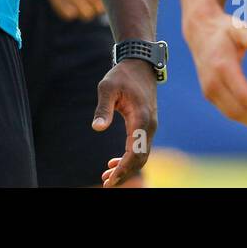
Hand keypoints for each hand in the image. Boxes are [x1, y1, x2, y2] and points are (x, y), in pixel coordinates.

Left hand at [93, 58, 157, 186]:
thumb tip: (97, 128)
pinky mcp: (146, 125)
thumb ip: (103, 108)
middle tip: (106, 183)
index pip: (135, 152)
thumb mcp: (107, 87)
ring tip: (106, 177)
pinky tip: (114, 163)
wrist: (140, 64)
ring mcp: (149, 126)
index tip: (110, 179)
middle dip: (125, 173)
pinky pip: (140, 147)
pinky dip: (129, 158)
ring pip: (141, 154)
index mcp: (141, 118)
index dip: (124, 168)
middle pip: (140, 158)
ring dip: (126, 168)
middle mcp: (149, 125)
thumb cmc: (122, 75)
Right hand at [183, 10, 246, 130]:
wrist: (199, 34)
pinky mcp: (209, 94)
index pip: (242, 95)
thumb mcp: (236, 27)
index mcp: (222, 67)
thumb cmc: (224, 31)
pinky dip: (244, 117)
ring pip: (232, 114)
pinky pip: (227, 111)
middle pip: (237, 110)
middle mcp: (213, 82)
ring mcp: (209, 90)